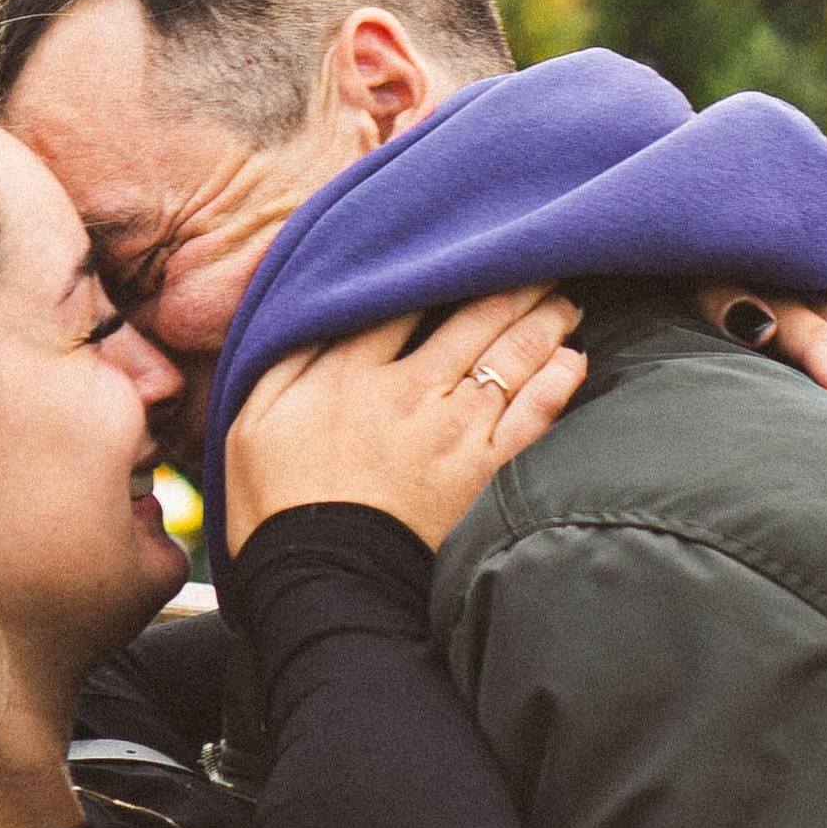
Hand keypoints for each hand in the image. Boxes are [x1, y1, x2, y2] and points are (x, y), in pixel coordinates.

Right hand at [227, 285, 585, 554]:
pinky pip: (535, 416)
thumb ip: (288, 353)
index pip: (406, 295)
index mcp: (351, 370)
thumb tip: (317, 304)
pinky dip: (559, 383)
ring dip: (546, 319)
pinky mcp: (483, 473)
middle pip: (474, 315)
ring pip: (513, 356)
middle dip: (514, 280)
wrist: (321, 583)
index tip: (466, 244)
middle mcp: (410, 389)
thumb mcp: (253, 417)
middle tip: (541, 256)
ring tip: (565, 297)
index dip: (440, 263)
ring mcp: (454, 431)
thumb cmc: (276, 504)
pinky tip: (573, 361)